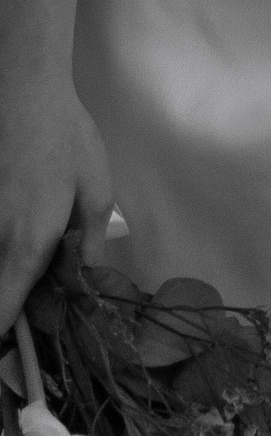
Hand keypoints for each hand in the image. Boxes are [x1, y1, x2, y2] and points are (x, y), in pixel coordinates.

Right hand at [0, 67, 112, 334]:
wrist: (25, 93)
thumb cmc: (66, 141)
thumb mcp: (95, 192)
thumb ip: (88, 245)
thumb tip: (83, 283)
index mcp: (25, 249)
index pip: (0, 319)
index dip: (7, 340)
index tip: (23, 341)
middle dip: (7, 311)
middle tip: (35, 297)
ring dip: (6, 277)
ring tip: (31, 267)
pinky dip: (3, 253)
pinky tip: (17, 237)